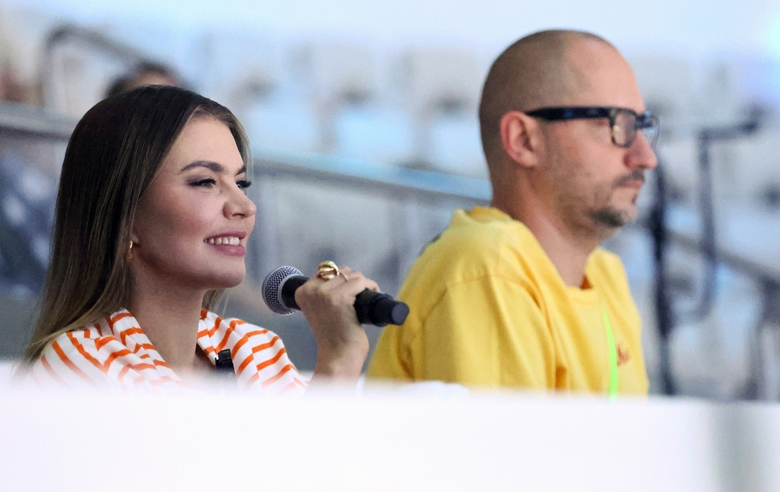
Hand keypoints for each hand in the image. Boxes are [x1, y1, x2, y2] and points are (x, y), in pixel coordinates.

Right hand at [294, 266, 378, 381]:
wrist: (338, 356)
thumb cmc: (333, 335)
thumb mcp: (319, 310)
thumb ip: (322, 295)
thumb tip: (342, 275)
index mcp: (302, 292)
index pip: (325, 270)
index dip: (342, 278)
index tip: (351, 289)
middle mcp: (311, 291)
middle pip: (340, 271)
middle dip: (354, 279)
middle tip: (361, 294)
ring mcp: (325, 294)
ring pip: (352, 275)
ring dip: (363, 282)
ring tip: (368, 294)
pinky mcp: (341, 299)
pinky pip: (360, 282)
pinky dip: (370, 285)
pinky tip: (374, 292)